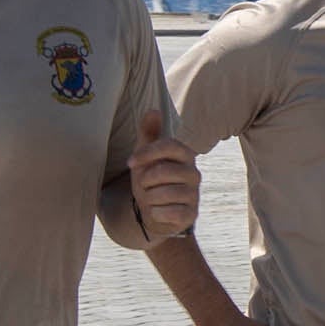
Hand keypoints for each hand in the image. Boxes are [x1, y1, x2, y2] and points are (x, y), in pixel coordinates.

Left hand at [127, 111, 198, 242]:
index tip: (130, 162)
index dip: (147, 153)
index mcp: (185, 155)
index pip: (169, 145)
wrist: (154, 213)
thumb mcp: (145, 156)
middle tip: (144, 185)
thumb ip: (149, 134)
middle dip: (145, 180)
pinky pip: (170, 213)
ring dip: (149, 198)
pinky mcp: (192, 215)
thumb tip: (153, 110)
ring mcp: (195, 195)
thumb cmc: (151, 180)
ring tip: (151, 199)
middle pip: (163, 170)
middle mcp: (194, 173)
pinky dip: (156, 213)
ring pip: (164, 194)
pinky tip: (157, 212)